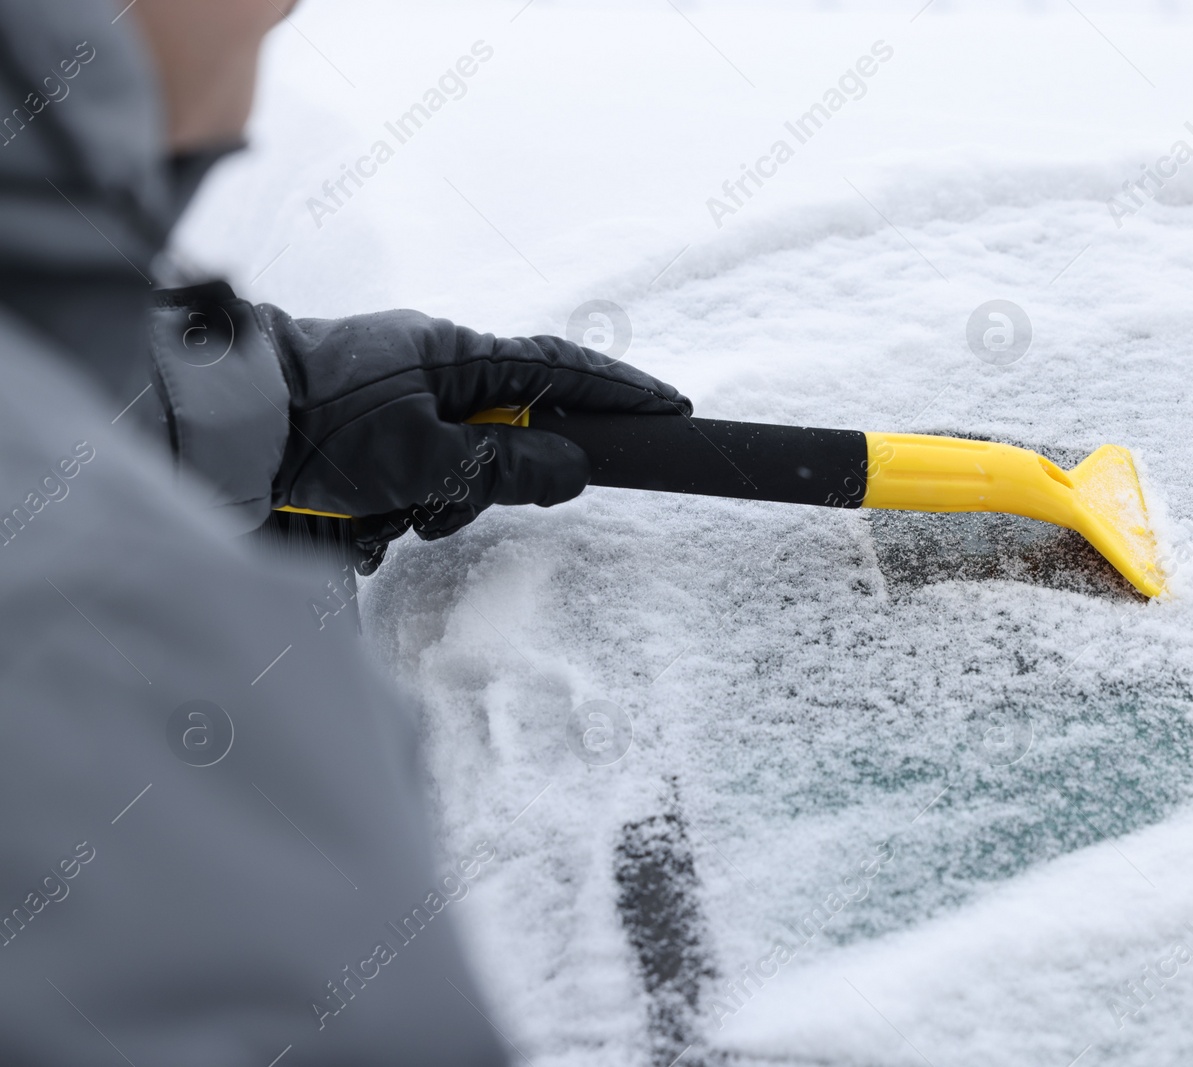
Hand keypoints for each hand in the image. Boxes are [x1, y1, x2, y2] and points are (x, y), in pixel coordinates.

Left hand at [260, 306, 690, 569]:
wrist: (212, 427)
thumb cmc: (318, 424)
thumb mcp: (423, 454)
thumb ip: (507, 464)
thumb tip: (573, 468)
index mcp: (455, 355)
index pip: (562, 368)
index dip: (619, 392)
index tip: (671, 410)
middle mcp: (432, 374)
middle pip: (508, 438)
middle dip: (484, 486)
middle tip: (443, 507)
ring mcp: (396, 406)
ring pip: (457, 472)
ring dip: (427, 507)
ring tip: (377, 516)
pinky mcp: (362, 441)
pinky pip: (409, 486)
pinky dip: (390, 513)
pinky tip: (351, 522)